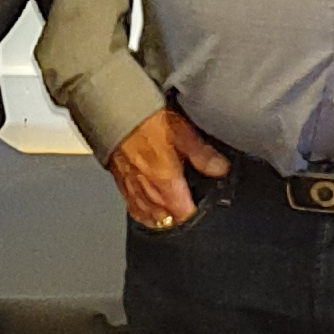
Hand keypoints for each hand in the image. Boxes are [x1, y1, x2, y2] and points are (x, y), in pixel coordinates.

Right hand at [106, 105, 230, 229]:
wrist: (113, 113)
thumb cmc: (145, 121)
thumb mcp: (182, 132)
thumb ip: (202, 155)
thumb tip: (220, 168)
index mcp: (166, 182)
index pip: (185, 215)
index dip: (197, 215)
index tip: (204, 208)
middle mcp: (149, 192)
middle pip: (169, 220)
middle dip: (181, 218)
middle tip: (191, 206)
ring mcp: (134, 191)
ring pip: (152, 218)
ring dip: (165, 217)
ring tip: (174, 213)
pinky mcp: (122, 185)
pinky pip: (136, 210)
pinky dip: (146, 213)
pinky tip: (151, 211)